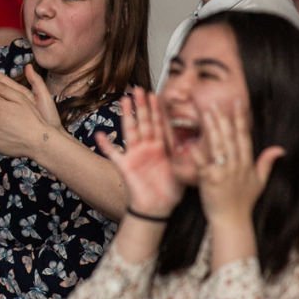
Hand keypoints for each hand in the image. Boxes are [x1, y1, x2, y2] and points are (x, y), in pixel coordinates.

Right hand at [99, 87, 183, 217]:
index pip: (160, 124)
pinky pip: (114, 154)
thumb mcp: (184, 171)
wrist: (157, 209)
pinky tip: (100, 135)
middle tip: (139, 88)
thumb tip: (199, 144)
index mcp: (162, 148)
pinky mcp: (126, 166)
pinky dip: (106, 145)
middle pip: (144, 122)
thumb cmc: (170, 192)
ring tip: (124, 100)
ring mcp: (135, 155)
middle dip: (142, 105)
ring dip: (127, 115)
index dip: (158, 109)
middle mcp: (148, 148)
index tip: (156, 94)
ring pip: (131, 131)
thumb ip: (189, 157)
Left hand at [193, 102, 282, 229]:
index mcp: (247, 163)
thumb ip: (267, 162)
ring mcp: (223, 172)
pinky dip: (197, 153)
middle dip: (223, 118)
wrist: (232, 220)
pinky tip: (192, 142)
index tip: (237, 103)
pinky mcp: (210, 180)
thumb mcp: (260, 181)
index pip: (244, 136)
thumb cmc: (244, 202)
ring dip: (212, 128)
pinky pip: (202, 163)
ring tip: (206, 113)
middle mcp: (236, 165)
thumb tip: (280, 149)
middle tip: (216, 102)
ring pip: (218, 145)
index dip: (241, 119)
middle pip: (230, 137)